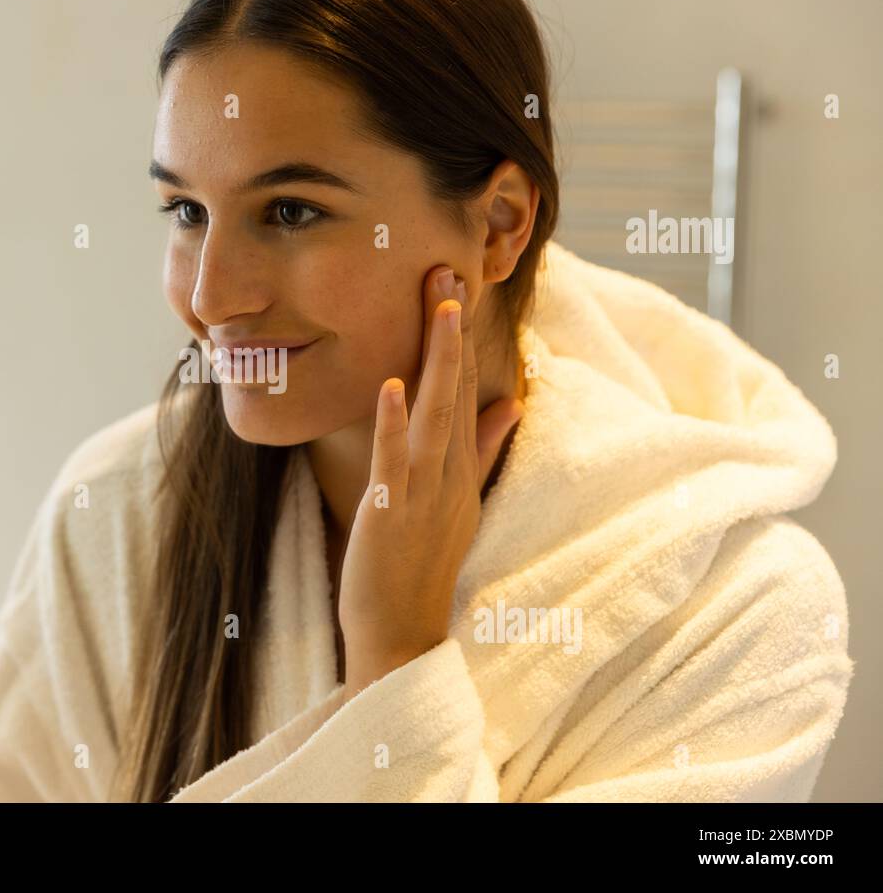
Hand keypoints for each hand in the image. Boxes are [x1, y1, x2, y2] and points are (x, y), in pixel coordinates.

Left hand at [337, 265, 522, 699]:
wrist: (402, 634)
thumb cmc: (420, 565)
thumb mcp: (459, 502)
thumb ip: (483, 451)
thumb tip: (511, 403)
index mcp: (460, 468)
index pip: (465, 390)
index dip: (459, 337)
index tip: (455, 284)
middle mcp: (449, 473)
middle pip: (455, 390)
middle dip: (451, 330)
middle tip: (448, 267)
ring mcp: (425, 493)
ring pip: (434, 416)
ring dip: (437, 360)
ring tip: (438, 305)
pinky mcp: (392, 514)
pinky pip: (394, 462)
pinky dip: (393, 424)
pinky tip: (391, 384)